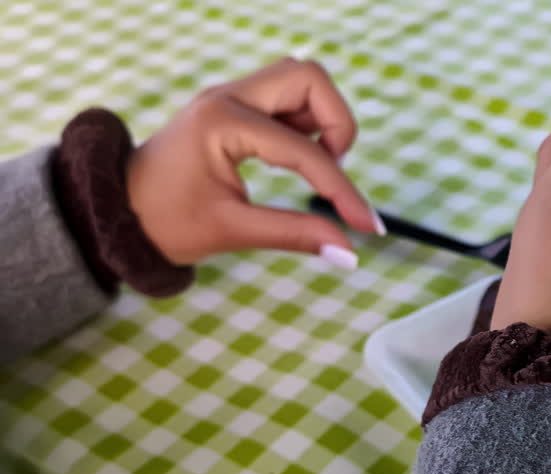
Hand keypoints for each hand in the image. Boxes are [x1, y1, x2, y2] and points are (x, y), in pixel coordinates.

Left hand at [126, 58, 379, 265]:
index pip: (305, 151)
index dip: (343, 189)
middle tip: (332, 169)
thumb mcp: (233, 231)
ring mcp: (231, 97)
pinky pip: (286, 99)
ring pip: (301, 82)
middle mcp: (229, 97)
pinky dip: (306, 125)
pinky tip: (299, 162)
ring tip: (316, 168)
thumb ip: (296, 235)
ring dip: (323, 120)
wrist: (117, 211)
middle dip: (337, 123)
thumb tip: (349, 253)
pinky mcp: (235, 107)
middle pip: (309, 79)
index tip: (368, 225)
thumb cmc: (165, 222)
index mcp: (223, 123)